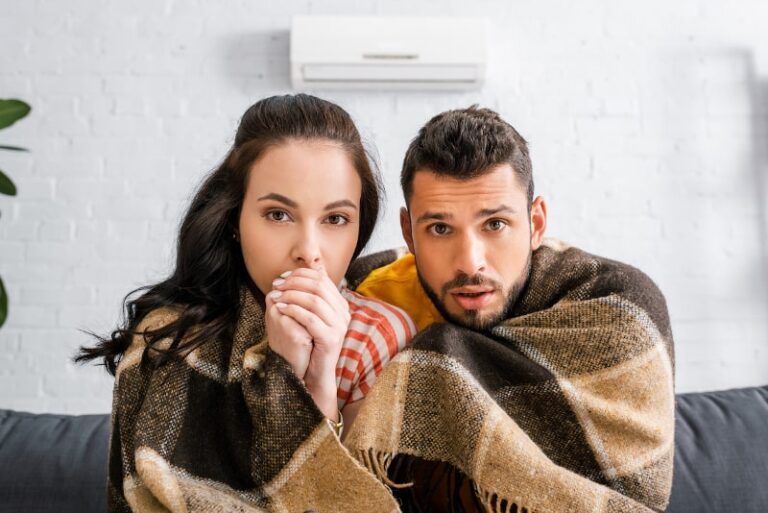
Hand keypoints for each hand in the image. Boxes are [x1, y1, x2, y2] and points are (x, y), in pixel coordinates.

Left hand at [269, 267, 349, 418]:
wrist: (316, 373)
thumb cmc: (309, 343)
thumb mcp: (308, 317)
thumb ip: (306, 298)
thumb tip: (293, 275)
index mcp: (340, 305)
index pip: (322, 279)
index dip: (300, 275)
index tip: (282, 278)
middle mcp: (343, 313)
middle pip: (318, 286)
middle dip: (294, 283)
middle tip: (276, 285)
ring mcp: (340, 326)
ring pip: (314, 300)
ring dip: (291, 295)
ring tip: (275, 297)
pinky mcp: (331, 338)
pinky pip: (310, 318)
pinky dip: (293, 310)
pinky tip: (280, 309)